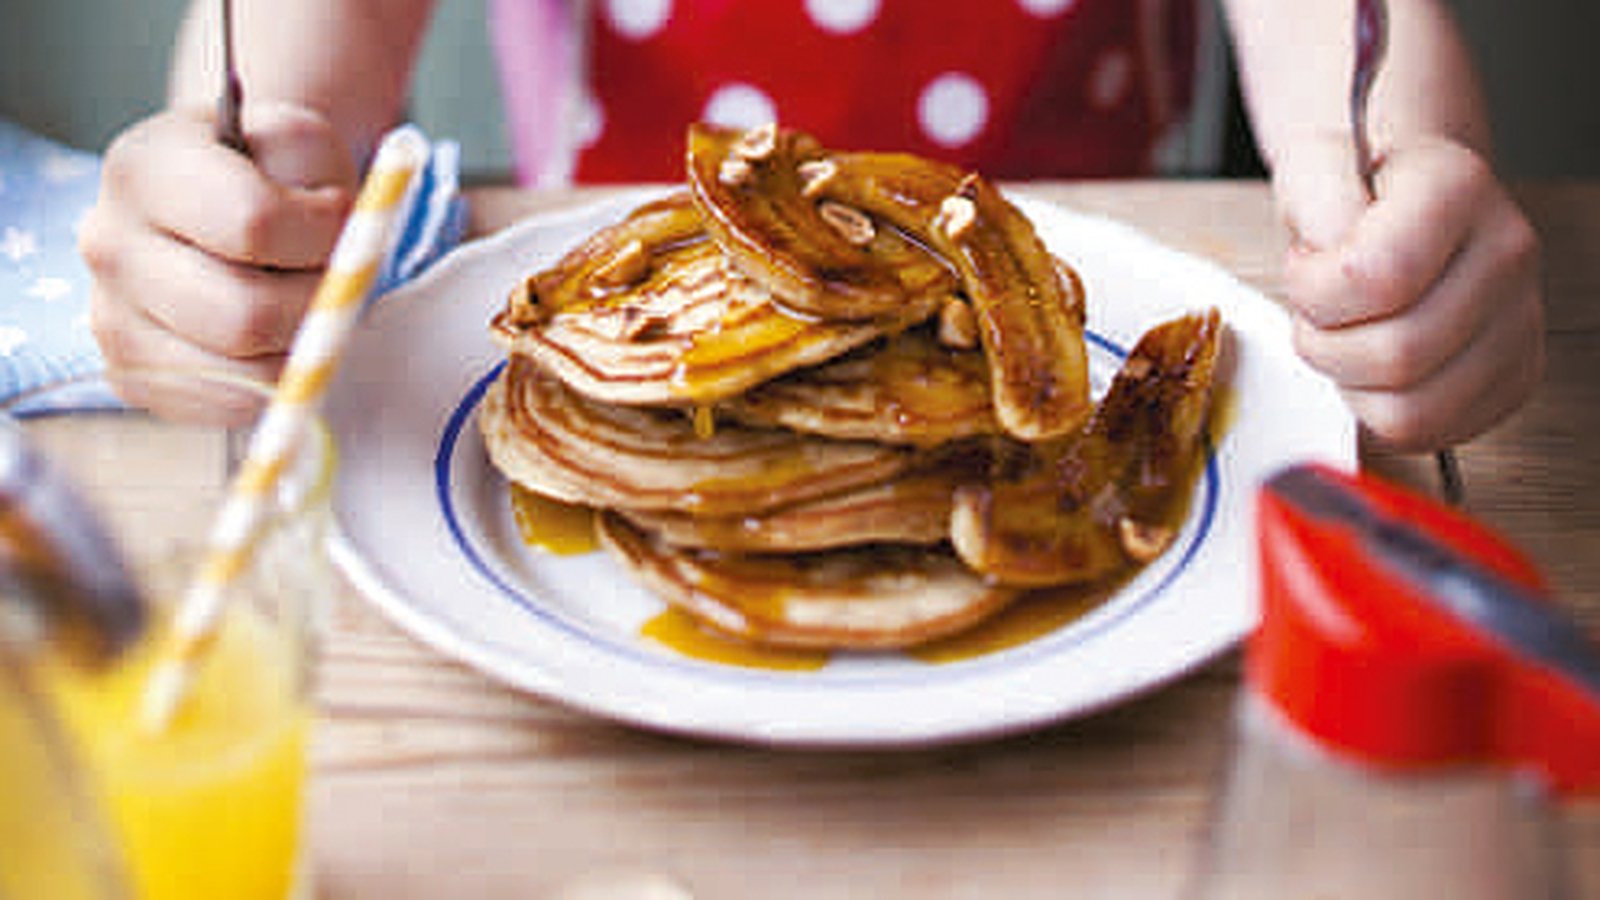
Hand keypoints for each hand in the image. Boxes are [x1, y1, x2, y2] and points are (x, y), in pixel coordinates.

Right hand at [79, 102, 355, 414]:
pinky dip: (273, 379)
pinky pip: (228, 404)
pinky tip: (273, 336)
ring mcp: (110, 318)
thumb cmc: (273, 171)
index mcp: (145, 169)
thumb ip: (325, 184)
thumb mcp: (304, 142)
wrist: (223, 198)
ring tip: (298, 302)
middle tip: (328, 278)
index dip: (321, 232)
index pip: (254, 223)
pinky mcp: (130, 376)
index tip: (338, 219)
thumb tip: (342, 257)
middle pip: (245, 315)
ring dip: (299, 346)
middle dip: (314, 305)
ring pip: (243, 371)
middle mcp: (108, 244)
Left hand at [1271, 133, 1542, 450]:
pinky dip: (1379, 411)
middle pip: (1396, 355)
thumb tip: (1330, 256)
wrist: (1398, 196)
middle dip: (1325, 344)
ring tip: (1348, 336)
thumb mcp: (1316, 167)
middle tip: (1320, 312)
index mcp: (1458, 191)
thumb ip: (1317, 203)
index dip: (1314, 290)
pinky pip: (1428, 432)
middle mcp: (1505, 254)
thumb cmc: (1355, 189)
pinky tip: (1374, 365)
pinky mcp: (1513, 376)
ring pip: (1412, 410)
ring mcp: (1519, 320)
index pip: (1376, 279)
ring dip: (1351, 383)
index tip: (1306, 267)